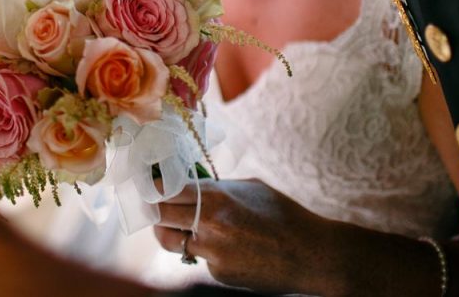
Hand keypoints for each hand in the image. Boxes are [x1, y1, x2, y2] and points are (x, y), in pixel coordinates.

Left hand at [155, 178, 337, 294]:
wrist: (311, 255)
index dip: (152, 187)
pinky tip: (230, 247)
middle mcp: (209, 226)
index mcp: (216, 197)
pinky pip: (200, 258)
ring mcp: (212, 254)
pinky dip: (206, 251)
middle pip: (159, 217)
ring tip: (185, 226)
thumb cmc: (283, 215)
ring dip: (173, 233)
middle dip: (154, 211)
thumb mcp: (250, 188)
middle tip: (154, 205)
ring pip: (173, 242)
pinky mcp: (218, 274)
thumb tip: (190, 183)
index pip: (165, 190)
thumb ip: (217, 187)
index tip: (147, 185)